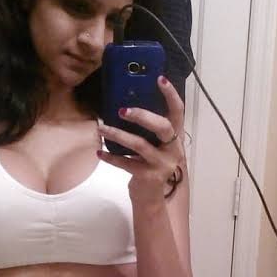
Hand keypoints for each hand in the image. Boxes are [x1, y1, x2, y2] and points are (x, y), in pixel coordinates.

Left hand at [97, 76, 185, 205]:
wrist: (151, 198)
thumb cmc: (149, 164)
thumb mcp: (153, 145)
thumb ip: (147, 130)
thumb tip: (124, 105)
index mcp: (175, 137)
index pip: (178, 112)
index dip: (171, 95)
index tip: (159, 78)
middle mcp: (172, 149)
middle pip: (163, 127)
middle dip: (143, 116)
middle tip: (123, 110)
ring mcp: (162, 164)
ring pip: (140, 145)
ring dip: (118, 135)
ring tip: (101, 128)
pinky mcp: (148, 177)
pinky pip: (127, 164)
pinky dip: (111, 157)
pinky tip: (99, 152)